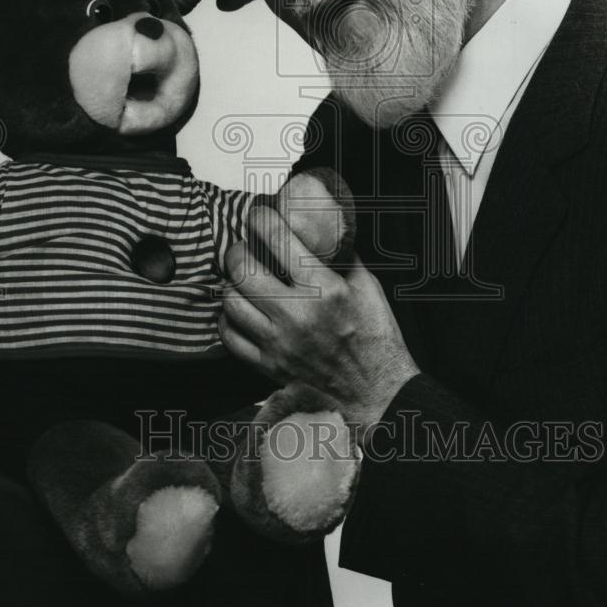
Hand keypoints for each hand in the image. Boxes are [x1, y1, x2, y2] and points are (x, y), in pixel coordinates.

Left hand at [219, 205, 419, 445]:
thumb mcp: (368, 286)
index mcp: (324, 289)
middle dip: (238, 251)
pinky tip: (239, 311)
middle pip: (243, 270)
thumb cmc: (376, 338)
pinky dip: (229, 320)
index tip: (258, 214)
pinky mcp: (269, 366)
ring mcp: (279, 342)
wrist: (378, 392)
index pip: (279, 240)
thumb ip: (342, 256)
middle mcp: (297, 314)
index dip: (261, 219)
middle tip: (244, 248)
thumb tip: (323, 230)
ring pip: (231, 302)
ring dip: (232, 284)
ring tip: (240, 279)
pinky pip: (231, 337)